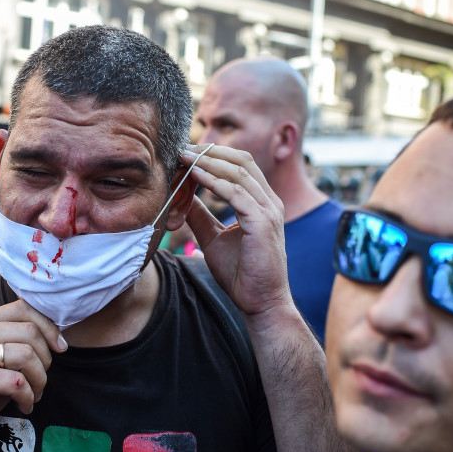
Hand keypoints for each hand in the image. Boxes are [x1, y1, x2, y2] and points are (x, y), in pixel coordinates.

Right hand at [0, 300, 66, 451]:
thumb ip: (17, 345)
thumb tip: (58, 339)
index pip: (23, 308)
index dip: (49, 326)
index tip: (60, 347)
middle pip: (29, 331)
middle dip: (46, 359)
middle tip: (41, 381)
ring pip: (27, 355)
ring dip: (40, 380)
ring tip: (34, 395)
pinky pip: (17, 382)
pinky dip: (28, 397)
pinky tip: (24, 406)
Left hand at [184, 144, 294, 316]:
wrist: (260, 303)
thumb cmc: (241, 274)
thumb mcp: (213, 238)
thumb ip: (201, 216)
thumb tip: (183, 198)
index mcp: (261, 203)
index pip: (240, 166)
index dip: (214, 155)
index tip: (186, 153)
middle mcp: (269, 202)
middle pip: (242, 160)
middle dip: (211, 152)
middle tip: (182, 148)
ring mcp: (269, 211)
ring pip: (239, 172)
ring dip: (209, 162)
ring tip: (184, 157)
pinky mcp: (263, 223)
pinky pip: (236, 193)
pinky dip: (214, 181)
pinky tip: (195, 175)